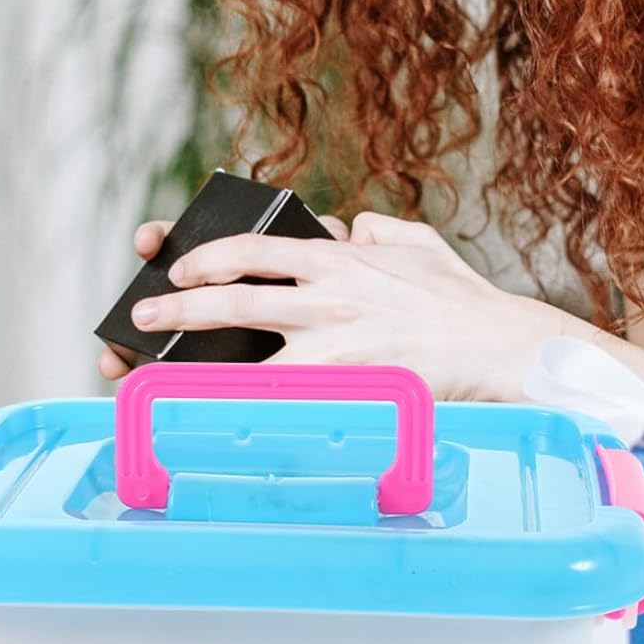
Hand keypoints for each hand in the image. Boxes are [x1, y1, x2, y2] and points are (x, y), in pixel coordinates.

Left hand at [112, 212, 548, 401]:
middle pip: (235, 299)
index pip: (255, 248)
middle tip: (141, 312)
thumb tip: (350, 225)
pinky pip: (278, 400)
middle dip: (178, 305)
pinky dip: (236, 408)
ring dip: (191, 358)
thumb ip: (377, 229)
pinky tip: (201, 418)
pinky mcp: (348, 387)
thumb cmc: (461, 299)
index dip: (208, 254)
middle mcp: (328, 297)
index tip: (177, 263)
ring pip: (246, 351)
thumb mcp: (417, 244)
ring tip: (147, 368)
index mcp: (339, 258)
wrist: (502, 348)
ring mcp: (335, 345)